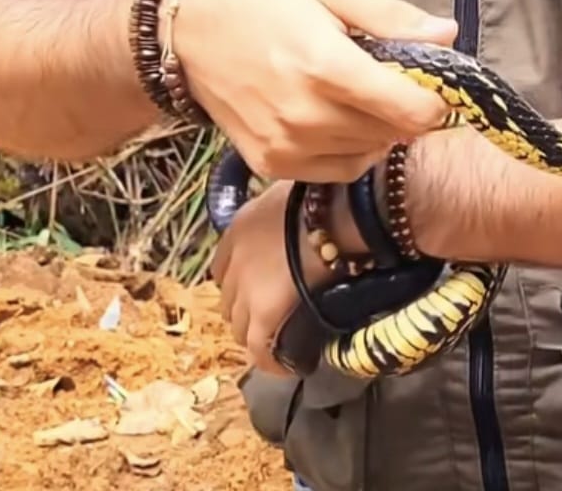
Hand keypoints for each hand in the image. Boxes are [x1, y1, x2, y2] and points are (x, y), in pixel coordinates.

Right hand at [172, 0, 457, 181]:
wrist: (183, 33)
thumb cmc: (259, 1)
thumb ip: (391, 16)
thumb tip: (448, 34)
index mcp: (324, 66)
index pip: (412, 111)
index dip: (435, 99)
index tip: (433, 81)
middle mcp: (307, 116)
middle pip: (396, 132)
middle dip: (406, 107)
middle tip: (385, 76)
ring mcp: (288, 146)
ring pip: (372, 152)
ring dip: (378, 127)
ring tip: (351, 91)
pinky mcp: (273, 165)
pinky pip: (342, 169)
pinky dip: (352, 148)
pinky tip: (334, 116)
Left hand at [209, 180, 359, 375]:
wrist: (336, 216)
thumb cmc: (325, 199)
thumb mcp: (289, 194)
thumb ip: (280, 213)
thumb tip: (297, 216)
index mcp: (237, 231)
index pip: (224, 268)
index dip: (240, 282)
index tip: (259, 289)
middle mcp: (233, 263)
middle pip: (229, 299)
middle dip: (246, 311)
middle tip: (275, 318)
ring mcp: (245, 290)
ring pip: (240, 327)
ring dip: (258, 336)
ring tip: (283, 343)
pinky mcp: (263, 314)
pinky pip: (260, 348)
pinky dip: (270, 361)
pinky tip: (288, 367)